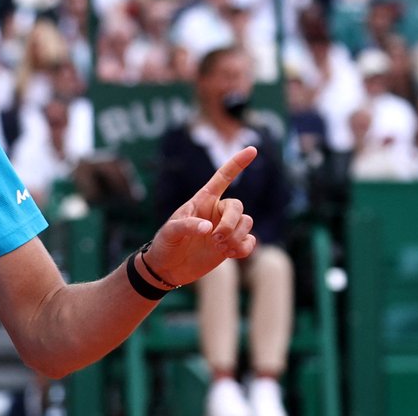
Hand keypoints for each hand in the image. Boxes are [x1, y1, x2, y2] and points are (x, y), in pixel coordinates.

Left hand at [144, 147, 257, 286]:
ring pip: (247, 223)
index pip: (223, 178)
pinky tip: (229, 254)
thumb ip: (187, 226)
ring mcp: (225, 228)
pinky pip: (250, 241)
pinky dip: (244, 248)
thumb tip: (209, 227)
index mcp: (202, 200)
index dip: (237, 163)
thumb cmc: (165, 244)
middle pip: (238, 206)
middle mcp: (216, 212)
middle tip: (215, 238)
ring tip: (219, 248)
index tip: (252, 149)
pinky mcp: (231, 245)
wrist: (167, 268)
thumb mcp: (170, 231)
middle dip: (231, 223)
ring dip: (236, 237)